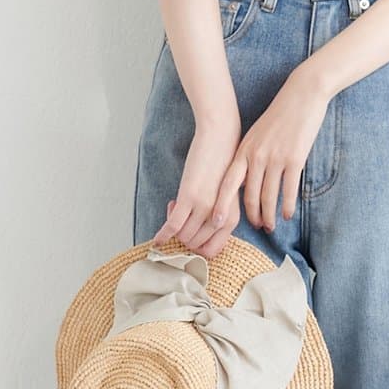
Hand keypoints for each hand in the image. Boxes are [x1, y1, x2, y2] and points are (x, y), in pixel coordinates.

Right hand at [149, 110, 240, 259]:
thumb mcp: (227, 195)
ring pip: (183, 237)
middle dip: (183, 236)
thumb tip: (200, 230)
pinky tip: (157, 238)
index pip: (212, 250)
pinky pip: (173, 226)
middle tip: (179, 214)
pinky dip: (162, 234)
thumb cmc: (223, 164)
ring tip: (174, 206)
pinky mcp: (189, 197)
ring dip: (173, 228)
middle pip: (194, 245)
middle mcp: (220, 217)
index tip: (189, 232)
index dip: (197, 246)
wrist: (220, 138)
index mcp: (232, 218)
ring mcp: (205, 208)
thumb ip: (218, 214)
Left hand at [181, 70, 329, 254]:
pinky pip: (289, 190)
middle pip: (250, 195)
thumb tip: (245, 179)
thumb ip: (250, 155)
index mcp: (244, 150)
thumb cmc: (280, 115)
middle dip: (253, 215)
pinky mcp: (294, 159)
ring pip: (269, 196)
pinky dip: (288, 206)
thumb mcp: (257, 134)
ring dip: (270, 215)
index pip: (229, 183)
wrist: (301, 95)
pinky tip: (288, 214)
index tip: (217, 222)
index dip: (222, 204)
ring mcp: (275, 158)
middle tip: (257, 227)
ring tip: (271, 226)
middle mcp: (257, 156)